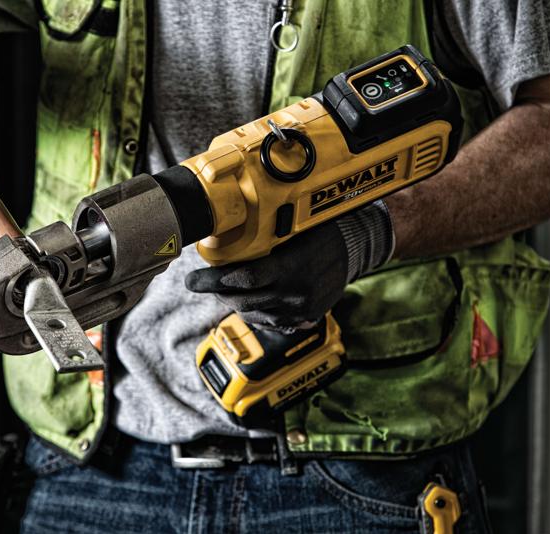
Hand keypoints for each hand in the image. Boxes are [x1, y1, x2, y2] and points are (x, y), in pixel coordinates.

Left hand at [185, 201, 393, 328]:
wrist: (357, 247)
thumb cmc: (323, 229)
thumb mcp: (294, 226)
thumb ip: (264, 235)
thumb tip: (223, 233)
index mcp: (291, 266)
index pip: (243, 279)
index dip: (213, 282)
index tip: (192, 280)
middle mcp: (295, 292)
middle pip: (243, 301)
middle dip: (217, 293)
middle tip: (201, 283)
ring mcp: (300, 309)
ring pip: (254, 315)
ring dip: (234, 303)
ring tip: (223, 290)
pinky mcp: (305, 318)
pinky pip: (271, 322)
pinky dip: (254, 313)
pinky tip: (247, 301)